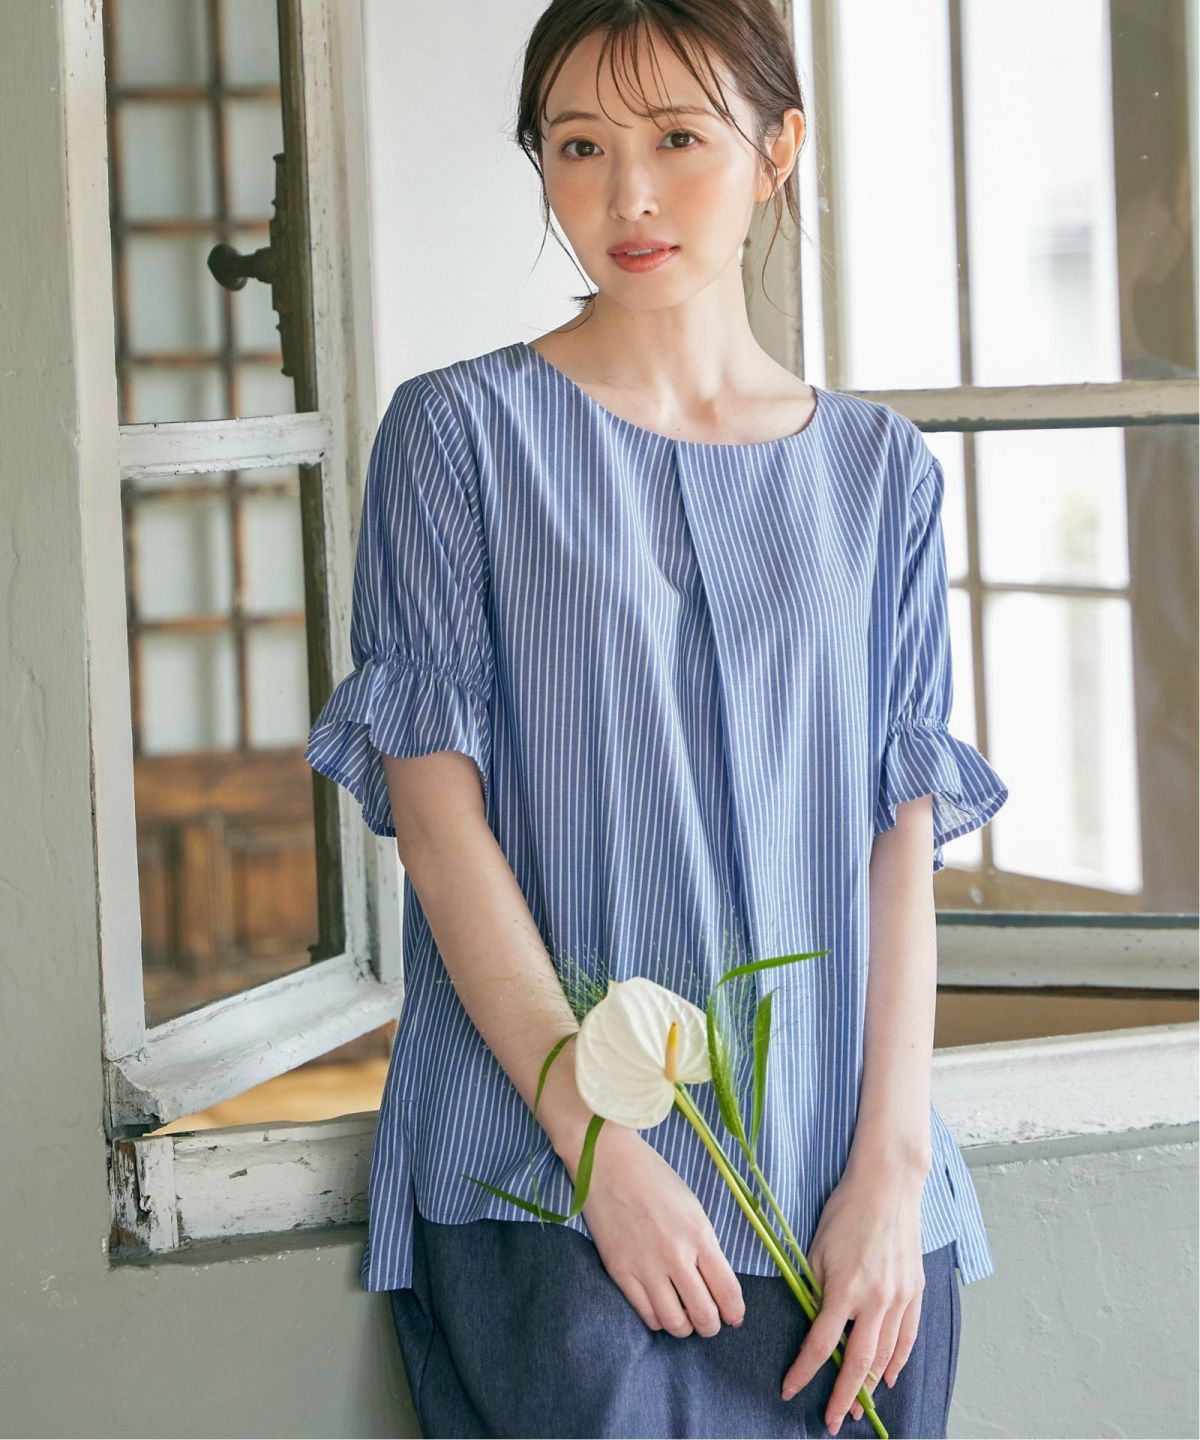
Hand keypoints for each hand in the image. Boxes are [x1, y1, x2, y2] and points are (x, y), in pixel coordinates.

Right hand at [571, 1123, 746, 1337]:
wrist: (607, 1162)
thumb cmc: (654, 1178)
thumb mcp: (692, 1208)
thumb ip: (704, 1246)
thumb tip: (715, 1284)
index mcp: (699, 1234)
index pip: (727, 1291)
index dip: (735, 1312)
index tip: (734, 1317)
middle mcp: (675, 1255)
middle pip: (704, 1315)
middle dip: (712, 1325)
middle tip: (710, 1320)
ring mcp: (645, 1266)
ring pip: (675, 1323)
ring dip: (685, 1326)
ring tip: (684, 1315)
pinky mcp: (620, 1271)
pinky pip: (646, 1315)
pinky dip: (659, 1319)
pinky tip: (661, 1306)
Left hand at [779, 1163, 924, 1433]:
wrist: (887, 1187)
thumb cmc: (845, 1212)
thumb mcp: (816, 1250)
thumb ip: (815, 1290)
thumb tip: (812, 1321)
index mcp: (845, 1289)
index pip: (821, 1345)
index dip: (803, 1372)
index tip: (789, 1390)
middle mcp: (876, 1300)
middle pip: (858, 1363)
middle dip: (843, 1397)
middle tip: (833, 1421)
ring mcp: (900, 1298)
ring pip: (886, 1356)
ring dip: (870, 1386)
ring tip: (858, 1407)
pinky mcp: (915, 1292)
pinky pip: (907, 1338)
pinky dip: (897, 1362)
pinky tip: (887, 1378)